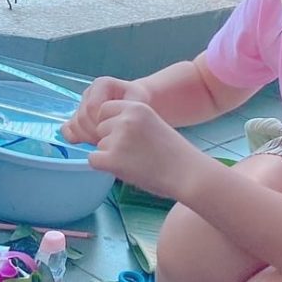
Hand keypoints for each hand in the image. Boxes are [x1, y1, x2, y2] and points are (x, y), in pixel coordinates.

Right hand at [61, 76, 150, 145]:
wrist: (138, 105)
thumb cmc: (140, 104)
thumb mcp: (140, 103)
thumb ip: (128, 111)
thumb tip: (114, 125)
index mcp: (102, 84)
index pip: (92, 107)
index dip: (101, 123)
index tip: (114, 132)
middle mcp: (89, 92)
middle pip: (81, 117)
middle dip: (94, 132)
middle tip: (110, 141)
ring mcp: (82, 105)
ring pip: (74, 124)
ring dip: (87, 137)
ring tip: (104, 142)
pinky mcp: (78, 117)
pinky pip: (68, 128)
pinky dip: (75, 138)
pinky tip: (90, 142)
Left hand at [88, 98, 203, 199]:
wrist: (187, 174)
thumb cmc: (173, 154)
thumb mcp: (152, 124)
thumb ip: (129, 122)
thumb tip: (101, 131)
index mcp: (136, 106)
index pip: (104, 109)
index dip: (111, 124)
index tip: (125, 136)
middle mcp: (125, 119)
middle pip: (100, 127)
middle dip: (110, 140)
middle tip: (133, 153)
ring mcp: (118, 138)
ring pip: (99, 145)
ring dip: (110, 155)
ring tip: (135, 162)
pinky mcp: (112, 159)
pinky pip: (93, 160)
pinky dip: (104, 167)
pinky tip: (125, 169)